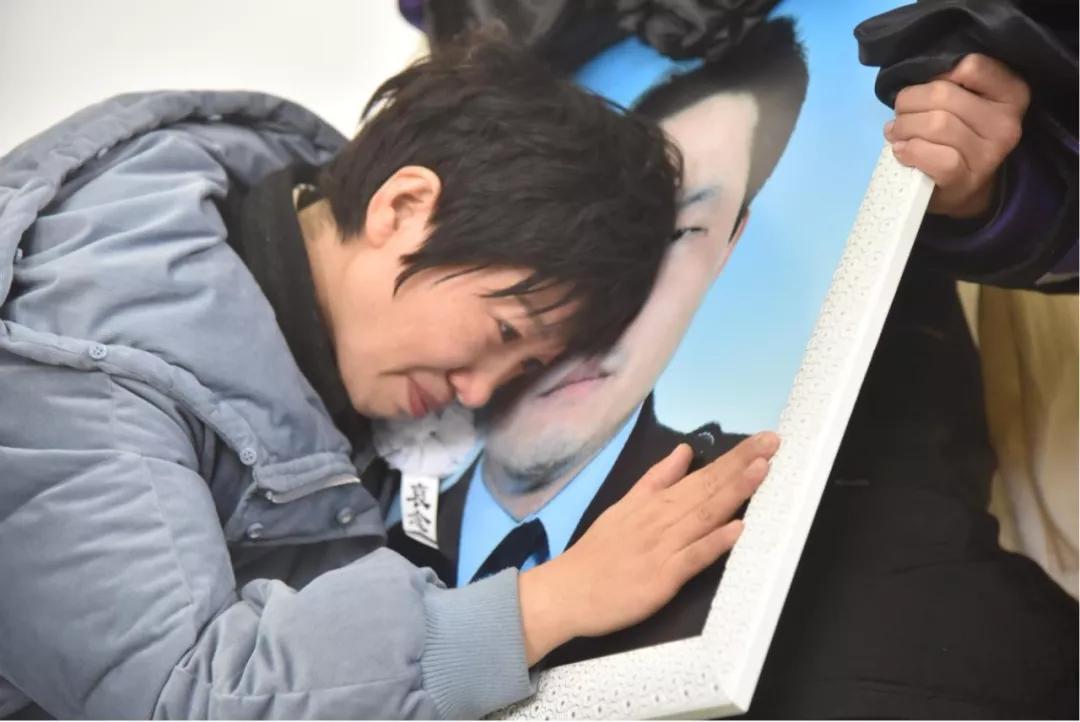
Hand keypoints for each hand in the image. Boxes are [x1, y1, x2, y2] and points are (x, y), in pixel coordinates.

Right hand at [518, 432, 779, 663]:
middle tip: (772, 442)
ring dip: (734, 492)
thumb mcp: (624, 505)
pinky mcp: (661, 577)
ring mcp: (663, 547)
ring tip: (761, 471)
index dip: (733, 457)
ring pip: (704, 515)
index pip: (701, 474)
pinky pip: (692, 557)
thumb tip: (684, 451)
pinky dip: (714, 542)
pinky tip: (737, 528)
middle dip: (742, 464)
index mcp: (654, 501)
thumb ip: (656, 480)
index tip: (762, 439)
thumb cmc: (598, 552)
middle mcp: (661, 518)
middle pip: (707, 488)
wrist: (567, 591)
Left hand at [885, 53, 1029, 218]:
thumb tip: (913, 86)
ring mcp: (988, 154)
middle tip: (901, 115)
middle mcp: (1006, 123)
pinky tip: (901, 151)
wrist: (965, 190)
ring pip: (934, 123)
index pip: (972, 65)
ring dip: (903, 127)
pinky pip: (931, 155)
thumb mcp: (968, 102)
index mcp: (1012, 94)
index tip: (929, 88)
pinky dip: (908, 150)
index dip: (938, 74)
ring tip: (897, 133)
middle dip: (909, 103)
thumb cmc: (960, 137)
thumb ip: (952, 84)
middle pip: (942, 93)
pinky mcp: (965, 179)